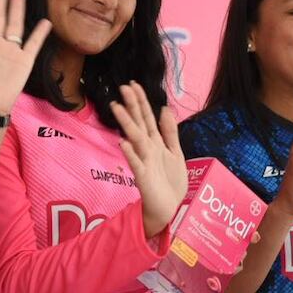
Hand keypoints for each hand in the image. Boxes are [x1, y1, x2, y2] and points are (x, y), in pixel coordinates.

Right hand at [110, 82, 186, 237]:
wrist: (169, 208)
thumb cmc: (170, 182)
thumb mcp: (175, 152)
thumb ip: (169, 131)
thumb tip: (164, 109)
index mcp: (155, 142)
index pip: (146, 117)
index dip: (141, 101)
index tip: (133, 84)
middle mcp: (147, 149)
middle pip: (139, 123)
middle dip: (132, 106)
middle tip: (123, 87)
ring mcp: (143, 162)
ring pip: (135, 139)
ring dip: (127, 123)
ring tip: (117, 107)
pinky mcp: (143, 178)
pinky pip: (136, 164)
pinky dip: (130, 154)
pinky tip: (124, 143)